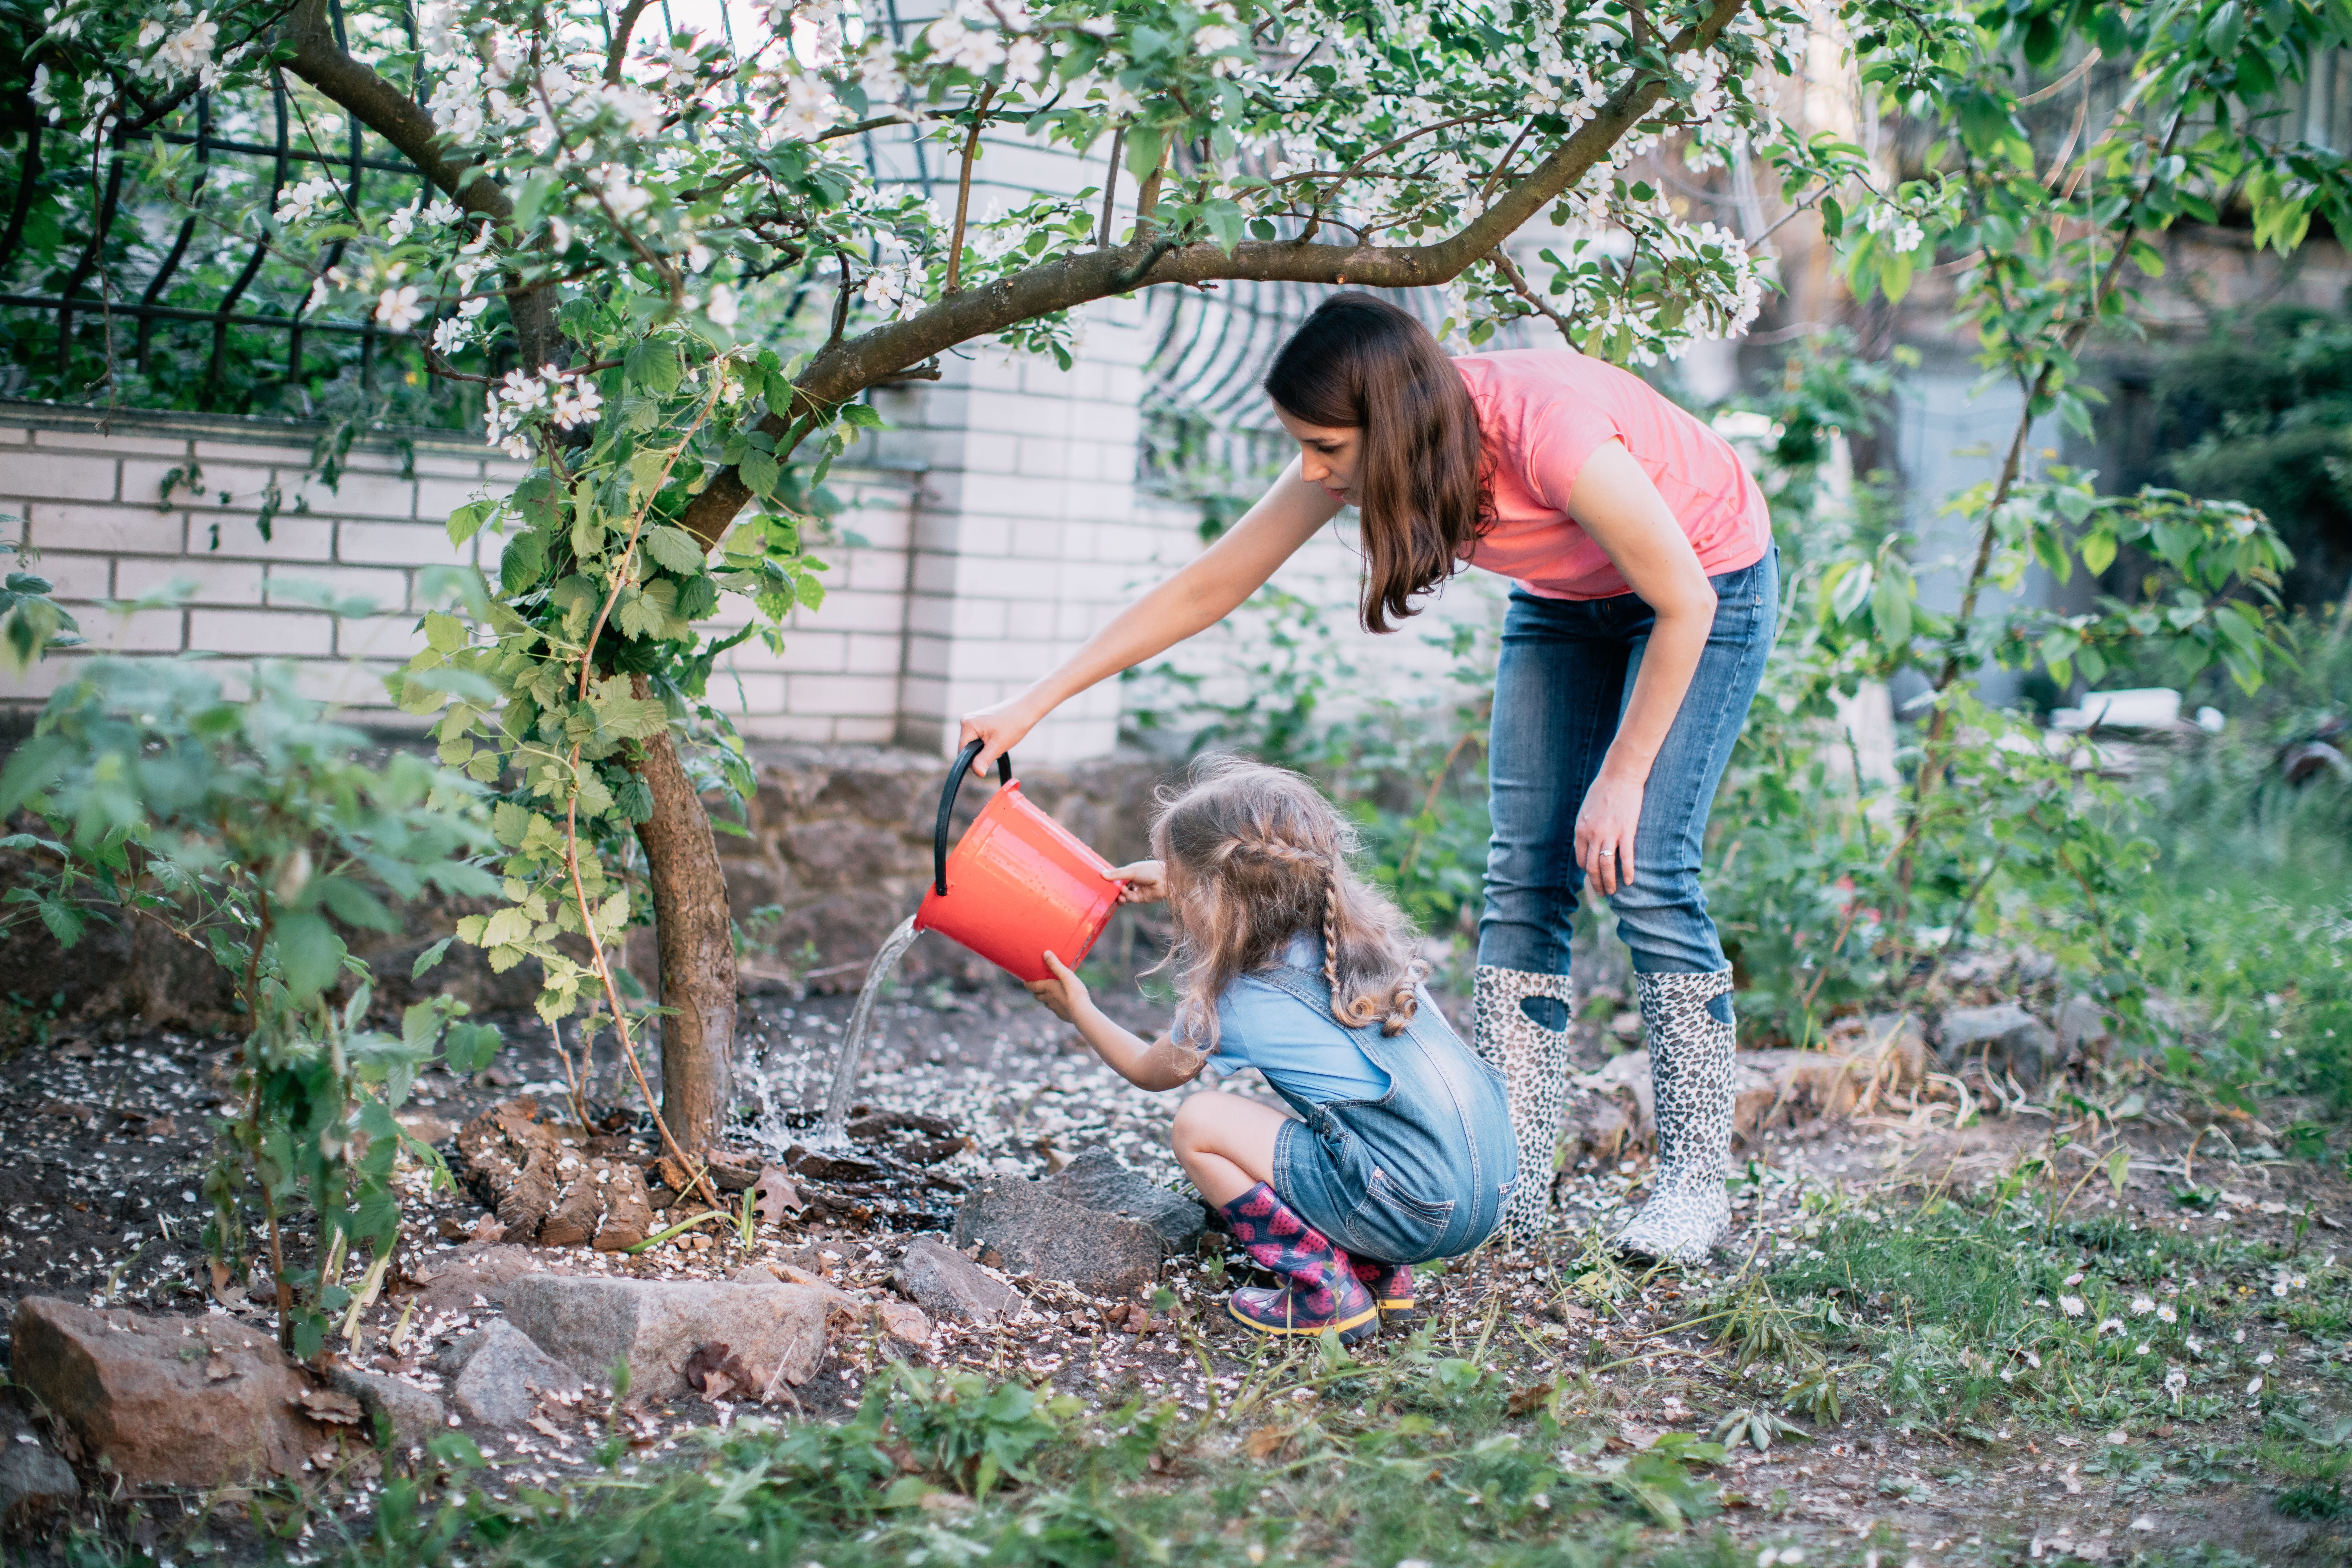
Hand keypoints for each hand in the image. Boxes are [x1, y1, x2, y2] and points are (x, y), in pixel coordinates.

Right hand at [957, 692, 1045, 775]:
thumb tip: (977, 773)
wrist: (1026, 710)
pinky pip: (978, 739)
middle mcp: (966, 721)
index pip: (962, 752)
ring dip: (985, 748)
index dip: (973, 761)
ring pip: (974, 745)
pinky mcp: (979, 722)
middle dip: (981, 753)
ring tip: (999, 740)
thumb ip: (984, 759)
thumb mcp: (998, 746)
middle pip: (967, 749)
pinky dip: (988, 743)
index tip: (989, 758)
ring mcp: (972, 721)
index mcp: (967, 725)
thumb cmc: (1013, 725)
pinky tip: (998, 737)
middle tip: (997, 747)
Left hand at [1025, 951, 1092, 1023]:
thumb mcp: (1066, 974)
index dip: (1028, 984)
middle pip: (1037, 996)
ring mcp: (1055, 1008)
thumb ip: (1056, 964)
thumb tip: (1045, 953)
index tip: (1025, 982)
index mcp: (1048, 988)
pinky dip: (1055, 1006)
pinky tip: (1061, 1005)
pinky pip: (1055, 1010)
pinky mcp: (1062, 1015)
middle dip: (1036, 991)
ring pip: (1046, 1003)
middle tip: (1037, 987)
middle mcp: (1049, 998)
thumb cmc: (1074, 992)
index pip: (1033, 986)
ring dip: (1045, 999)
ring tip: (1049, 995)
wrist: (1081, 1012)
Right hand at [1105, 859, 1166, 903]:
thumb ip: (1117, 874)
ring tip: (1118, 893)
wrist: (1166, 879)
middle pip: (1118, 888)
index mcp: (1130, 872)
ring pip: (1123, 895)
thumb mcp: (1131, 871)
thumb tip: (1102, 874)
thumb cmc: (1150, 870)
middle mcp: (1132, 881)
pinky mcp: (1141, 899)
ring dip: (1119, 895)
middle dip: (1113, 890)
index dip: (1110, 881)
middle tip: (1107, 891)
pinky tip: (1123, 893)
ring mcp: (1137, 890)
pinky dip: (1125, 897)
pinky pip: (1130, 899)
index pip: (1116, 878)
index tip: (1102, 882)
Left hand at [1573, 766, 1644, 896]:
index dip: (1586, 872)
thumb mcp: (1585, 811)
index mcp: (1580, 830)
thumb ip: (1585, 828)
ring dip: (1609, 882)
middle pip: (1591, 867)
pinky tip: (1629, 881)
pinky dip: (1627, 871)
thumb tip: (1586, 843)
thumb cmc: (1602, 791)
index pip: (1580, 860)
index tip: (1593, 877)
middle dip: (1596, 884)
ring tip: (1613, 892)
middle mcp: (1592, 834)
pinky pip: (1626, 857)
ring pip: (1606, 866)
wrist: (1619, 776)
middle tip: (1602, 893)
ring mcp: (1609, 833)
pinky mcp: (1626, 831)